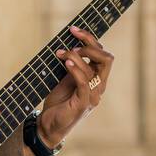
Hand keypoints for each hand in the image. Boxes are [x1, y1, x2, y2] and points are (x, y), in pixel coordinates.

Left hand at [38, 26, 113, 145]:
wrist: (49, 125)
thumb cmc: (58, 102)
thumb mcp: (65, 79)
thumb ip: (72, 65)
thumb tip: (68, 43)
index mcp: (97, 79)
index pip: (103, 54)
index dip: (90, 39)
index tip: (73, 30)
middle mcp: (99, 86)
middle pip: (106, 58)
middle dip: (89, 43)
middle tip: (71, 40)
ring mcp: (93, 96)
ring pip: (93, 68)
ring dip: (75, 56)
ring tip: (60, 54)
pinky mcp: (83, 104)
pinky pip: (84, 83)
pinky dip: (76, 70)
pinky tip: (66, 63)